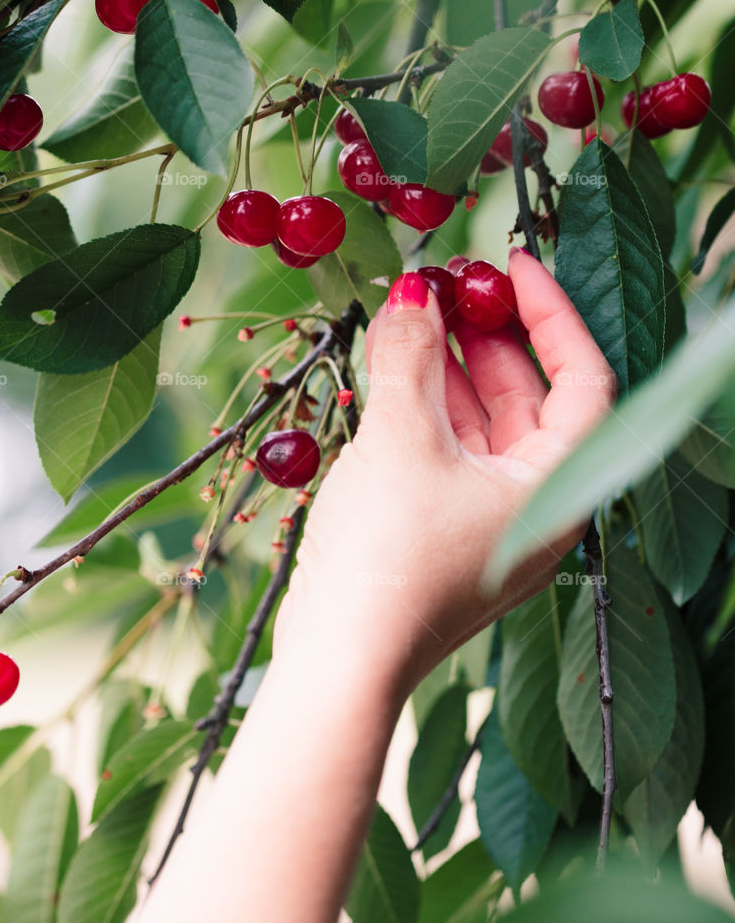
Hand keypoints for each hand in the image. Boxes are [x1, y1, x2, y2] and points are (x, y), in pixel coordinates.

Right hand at [274, 250, 615, 695]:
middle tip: (450, 281)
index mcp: (556, 487)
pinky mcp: (442, 533)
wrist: (340, 660)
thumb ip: (409, 355)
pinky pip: (447, 450)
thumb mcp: (401, 438)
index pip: (583, 379)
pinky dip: (424, 404)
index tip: (510, 263)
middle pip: (530, 397)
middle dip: (489, 333)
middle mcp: (534, 505)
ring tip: (413, 310)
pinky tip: (392, 365)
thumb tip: (413, 290)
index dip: (551, 312)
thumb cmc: (389, 555)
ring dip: (450, 364)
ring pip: (482, 422)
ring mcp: (486, 522)